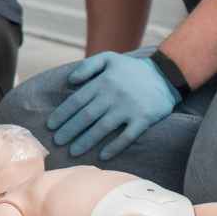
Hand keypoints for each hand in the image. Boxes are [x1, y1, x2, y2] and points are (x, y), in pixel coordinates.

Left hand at [47, 51, 182, 161]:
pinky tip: (102, 156)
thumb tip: (69, 81)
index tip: (51, 126)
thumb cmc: (132, 69)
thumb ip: (87, 66)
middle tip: (57, 142)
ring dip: (86, 141)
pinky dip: (114, 147)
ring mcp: (128, 108)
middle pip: (86, 116)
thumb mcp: (109, 58)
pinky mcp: (143, 119)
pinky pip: (126, 137)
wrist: (166, 74)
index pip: (77, 101)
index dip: (62, 114)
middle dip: (69, 130)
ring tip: (73, 152)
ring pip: (102, 128)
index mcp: (103, 82)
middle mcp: (113, 96)